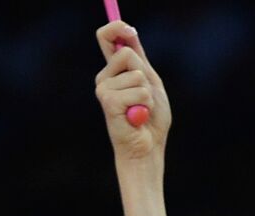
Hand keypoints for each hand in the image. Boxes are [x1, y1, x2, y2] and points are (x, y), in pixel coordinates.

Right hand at [95, 21, 170, 161]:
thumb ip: (139, 60)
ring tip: (142, 109)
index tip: (128, 29)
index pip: (107, 37)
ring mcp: (103, 89)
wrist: (147, 148)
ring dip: (148, 94)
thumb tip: (128, 33)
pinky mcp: (108, 101)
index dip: (116, 28)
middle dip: (145, 74)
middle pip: (127, 53)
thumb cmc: (151, 119)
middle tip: (145, 96)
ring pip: (137, 75)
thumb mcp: (150, 83)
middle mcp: (104, 77)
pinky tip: (138, 117)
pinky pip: (139, 92)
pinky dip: (146, 105)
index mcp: (114, 70)